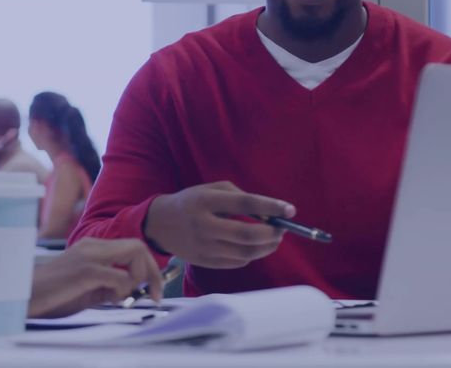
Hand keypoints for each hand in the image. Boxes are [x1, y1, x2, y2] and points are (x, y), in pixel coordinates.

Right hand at [28, 238, 163, 317]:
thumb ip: (108, 285)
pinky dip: (123, 289)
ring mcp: (90, 256)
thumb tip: (130, 290)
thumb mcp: (86, 288)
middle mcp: (93, 245)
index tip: (154, 290)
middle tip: (154, 295)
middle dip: (153, 272)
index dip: (150, 268)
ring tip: (119, 296)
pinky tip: (108, 299)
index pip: (133, 247)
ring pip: (134, 254)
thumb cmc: (52, 294)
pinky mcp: (85, 271)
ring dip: (136, 279)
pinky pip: (120, 276)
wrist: (24, 295)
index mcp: (93, 247)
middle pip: (139, 246)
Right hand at [144, 181, 294, 268]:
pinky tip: (253, 246)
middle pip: (247, 234)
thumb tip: (268, 213)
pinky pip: (237, 262)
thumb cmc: (193, 202)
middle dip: (272, 234)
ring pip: (245, 252)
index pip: (245, 204)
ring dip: (266, 247)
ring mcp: (203, 247)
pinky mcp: (204, 262)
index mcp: (206, 201)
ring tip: (273, 239)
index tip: (290, 210)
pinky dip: (251, 255)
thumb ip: (240, 197)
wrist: (160, 224)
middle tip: (282, 230)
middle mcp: (203, 225)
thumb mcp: (212, 190)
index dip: (271, 207)